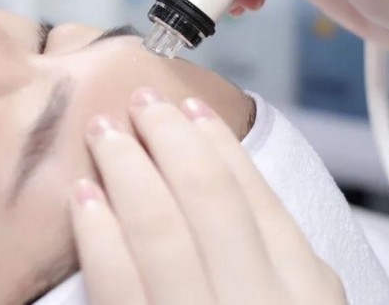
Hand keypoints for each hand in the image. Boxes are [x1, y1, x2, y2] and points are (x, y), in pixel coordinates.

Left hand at [69, 89, 344, 304]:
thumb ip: (272, 254)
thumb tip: (223, 177)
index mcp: (304, 290)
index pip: (255, 195)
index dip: (217, 145)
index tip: (189, 110)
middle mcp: (258, 302)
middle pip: (207, 198)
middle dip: (168, 141)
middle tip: (139, 104)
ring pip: (160, 229)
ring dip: (127, 170)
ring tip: (104, 132)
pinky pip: (118, 285)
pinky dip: (98, 234)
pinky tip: (83, 198)